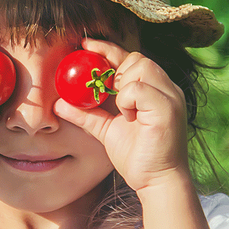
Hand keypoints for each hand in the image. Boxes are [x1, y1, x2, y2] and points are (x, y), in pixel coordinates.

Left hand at [54, 38, 191, 191]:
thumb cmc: (136, 157)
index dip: (108, 50)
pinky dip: (126, 99)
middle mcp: (166, 89)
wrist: (156, 182)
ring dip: (121, 86)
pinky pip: (139, 88)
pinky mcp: (168, 108)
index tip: (85, 46)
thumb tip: (58, 104)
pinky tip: (128, 117)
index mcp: (154, 90)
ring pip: (140, 67)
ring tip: (121, 110)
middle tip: (103, 90)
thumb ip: (86, 114)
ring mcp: (170, 97)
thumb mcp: (106, 130)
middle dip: (114, 69)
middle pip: (137, 58)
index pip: (132, 58)